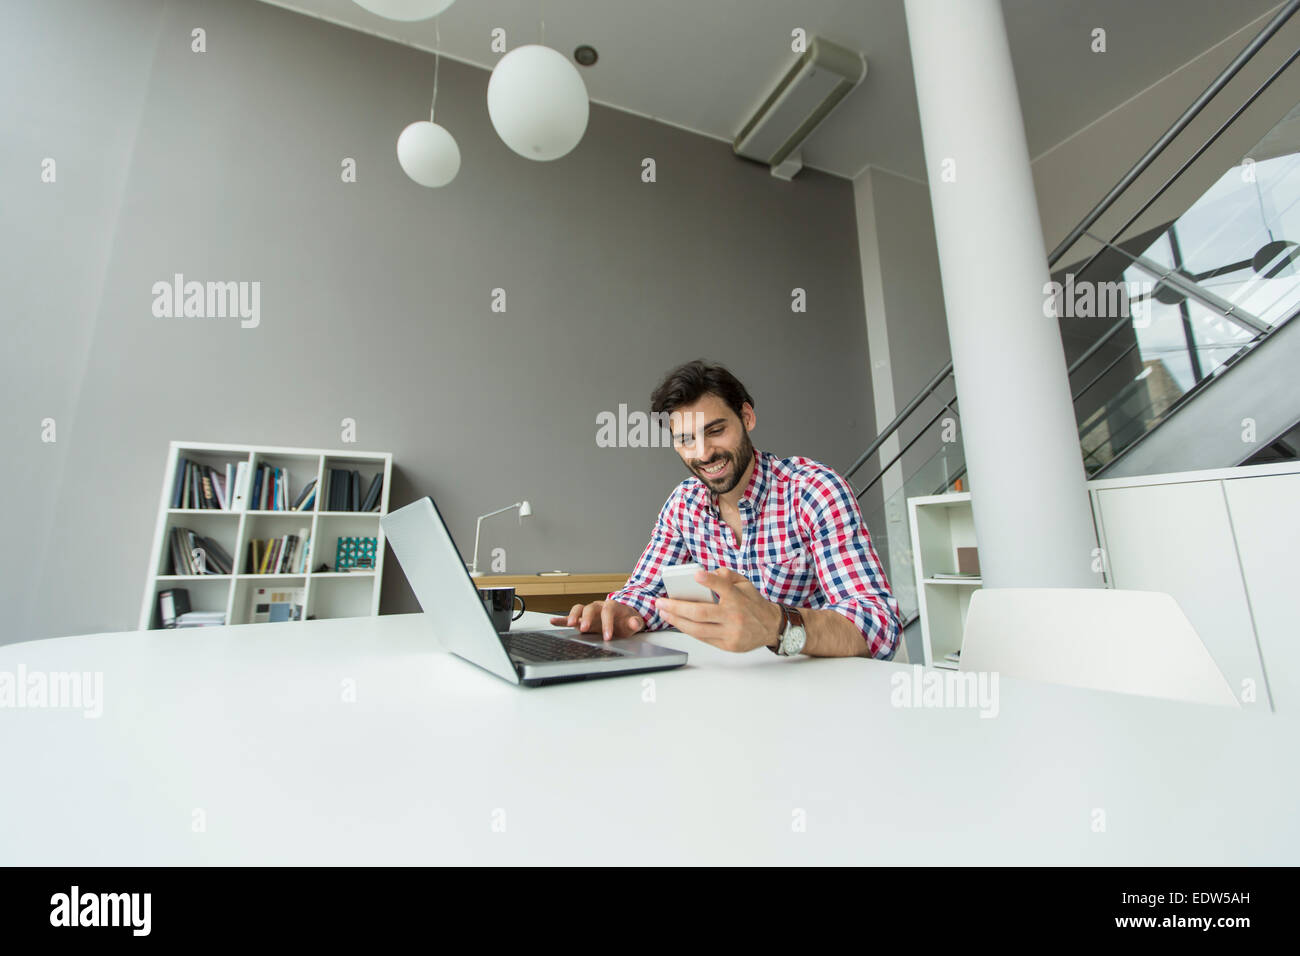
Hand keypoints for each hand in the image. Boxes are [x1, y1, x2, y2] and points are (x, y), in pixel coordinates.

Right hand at [549, 600, 645, 641]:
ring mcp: (589, 612)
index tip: (607, 636)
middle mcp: (598, 606)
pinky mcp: (582, 618)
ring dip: (573, 615)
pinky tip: (553, 621)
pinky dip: (561, 619)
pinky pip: (570, 616)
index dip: (607, 624)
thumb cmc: (627, 620)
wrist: (623, 617)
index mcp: (612, 606)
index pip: (608, 612)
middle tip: (585, 629)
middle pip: (590, 608)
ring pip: (579, 608)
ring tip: (570, 624)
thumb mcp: (634, 622)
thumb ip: (635, 622)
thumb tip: (634, 622)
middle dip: (587, 618)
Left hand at [654, 567, 783, 652]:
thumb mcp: (745, 584)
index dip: (710, 580)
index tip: (697, 575)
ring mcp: (731, 632)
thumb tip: (707, 574)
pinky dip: (688, 630)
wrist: (771, 627)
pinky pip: (703, 638)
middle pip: (701, 613)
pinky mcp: (728, 645)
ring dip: (677, 621)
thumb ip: (727, 576)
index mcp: (738, 598)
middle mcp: (734, 616)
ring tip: (664, 613)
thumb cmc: (754, 604)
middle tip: (661, 602)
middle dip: (676, 608)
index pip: (724, 587)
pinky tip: (678, 623)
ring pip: (698, 629)